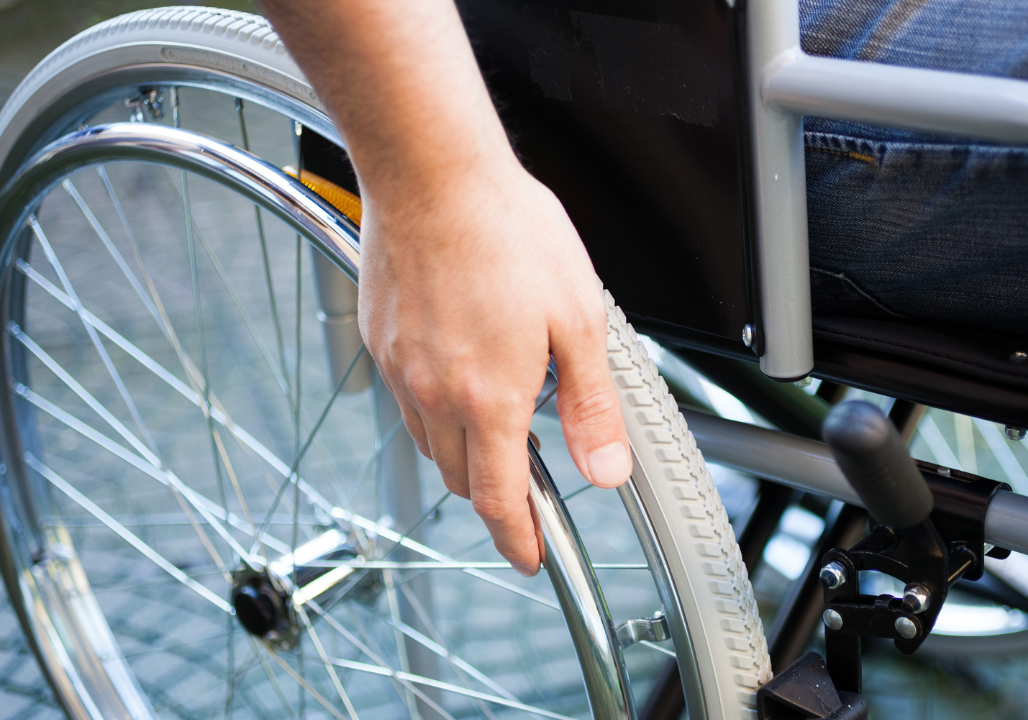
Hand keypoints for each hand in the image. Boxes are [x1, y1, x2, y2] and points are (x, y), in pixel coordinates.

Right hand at [357, 156, 631, 575]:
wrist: (432, 172)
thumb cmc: (507, 231)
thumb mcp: (579, 321)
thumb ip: (591, 405)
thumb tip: (606, 469)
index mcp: (489, 399)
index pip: (497, 500)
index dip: (517, 538)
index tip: (530, 556)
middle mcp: (435, 394)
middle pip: (461, 478)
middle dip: (496, 494)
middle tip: (527, 485)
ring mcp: (401, 368)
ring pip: (430, 442)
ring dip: (465, 453)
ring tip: (499, 422)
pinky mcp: (382, 339)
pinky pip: (407, 399)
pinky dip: (436, 410)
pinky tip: (462, 373)